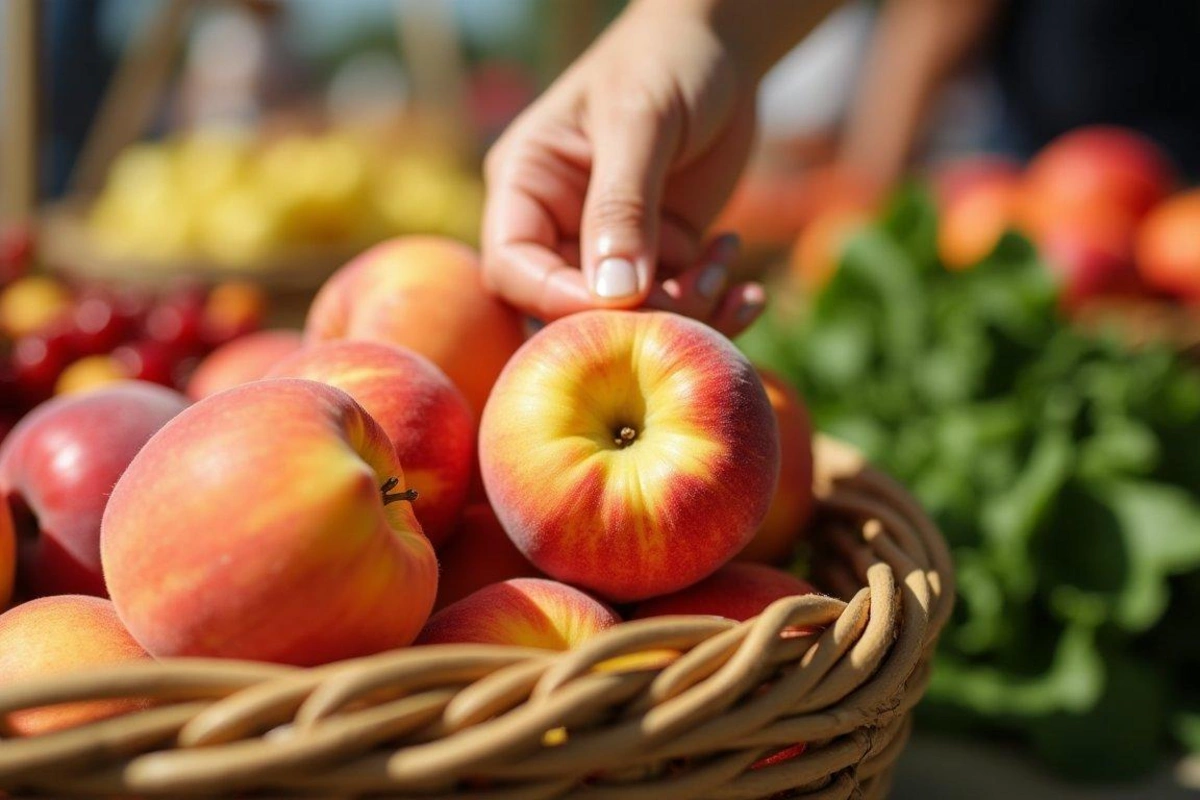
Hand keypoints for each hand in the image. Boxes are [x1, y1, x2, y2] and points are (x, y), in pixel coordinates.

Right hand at [481, 4, 766, 336]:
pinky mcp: (658, 260)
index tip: (624, 304)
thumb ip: (623, 205)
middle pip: (570, 308)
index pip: (513, 269)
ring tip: (729, 262)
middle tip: (700, 287)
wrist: (722, 50)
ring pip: (628, 320)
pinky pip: (675, 308)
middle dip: (636, 315)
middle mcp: (557, 228)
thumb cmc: (665, 60)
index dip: (559, 300)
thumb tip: (615, 294)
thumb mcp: (641, 121)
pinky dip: (715, 307)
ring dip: (686, 311)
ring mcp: (609, 250)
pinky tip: (751, 290)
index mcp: (524, 188)